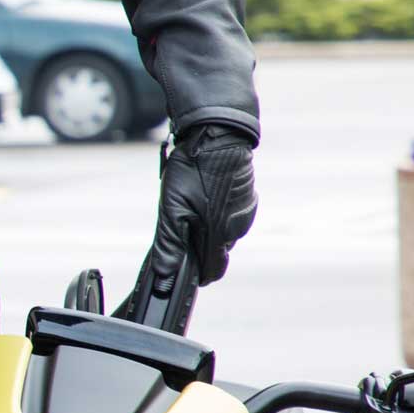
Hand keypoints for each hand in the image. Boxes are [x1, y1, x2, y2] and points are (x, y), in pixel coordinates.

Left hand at [151, 124, 257, 286]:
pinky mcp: (249, 199)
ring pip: (226, 234)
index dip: (198, 275)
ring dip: (211, 230)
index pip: (213, 271)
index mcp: (219, 235)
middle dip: (200, 248)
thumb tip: (164, 273)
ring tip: (192, 209)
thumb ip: (169, 243)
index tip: (185, 274)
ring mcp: (246, 213)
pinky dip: (220, 214)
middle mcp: (238, 228)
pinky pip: (234, 217)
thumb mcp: (172, 209)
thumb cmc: (193, 172)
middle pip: (218, 252)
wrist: (219, 137)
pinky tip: (206, 198)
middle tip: (182, 231)